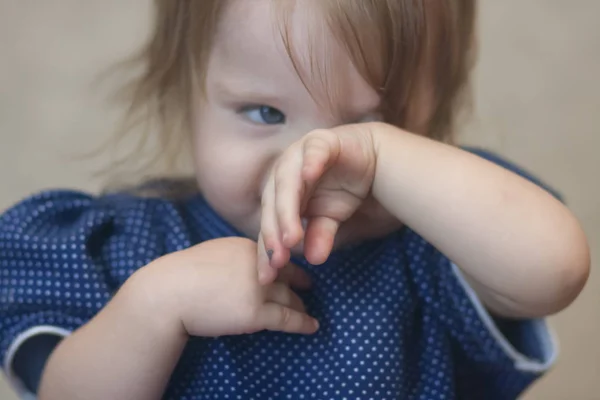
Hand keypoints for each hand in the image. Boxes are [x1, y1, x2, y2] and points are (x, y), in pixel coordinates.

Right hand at [145, 237, 318, 336]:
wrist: (170, 293)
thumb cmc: (181, 277)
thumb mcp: (211, 256)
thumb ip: (231, 260)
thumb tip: (238, 272)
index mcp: (245, 247)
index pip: (274, 256)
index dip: (287, 264)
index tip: (294, 270)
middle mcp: (257, 264)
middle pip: (286, 274)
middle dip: (301, 281)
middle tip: (310, 286)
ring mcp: (258, 288)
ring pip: (289, 297)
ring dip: (301, 305)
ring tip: (308, 311)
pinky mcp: (255, 312)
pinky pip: (287, 318)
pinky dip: (303, 323)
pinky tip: (312, 326)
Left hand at [257, 123, 398, 283]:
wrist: (372, 160)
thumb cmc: (345, 189)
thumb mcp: (331, 219)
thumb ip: (319, 235)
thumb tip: (314, 260)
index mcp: (280, 193)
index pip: (269, 224)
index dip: (267, 251)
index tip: (267, 277)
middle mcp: (284, 173)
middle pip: (272, 203)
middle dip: (274, 233)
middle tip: (278, 260)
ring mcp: (299, 154)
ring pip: (286, 181)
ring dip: (287, 207)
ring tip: (290, 236)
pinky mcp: (321, 141)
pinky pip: (313, 151)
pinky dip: (311, 162)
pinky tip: (310, 176)